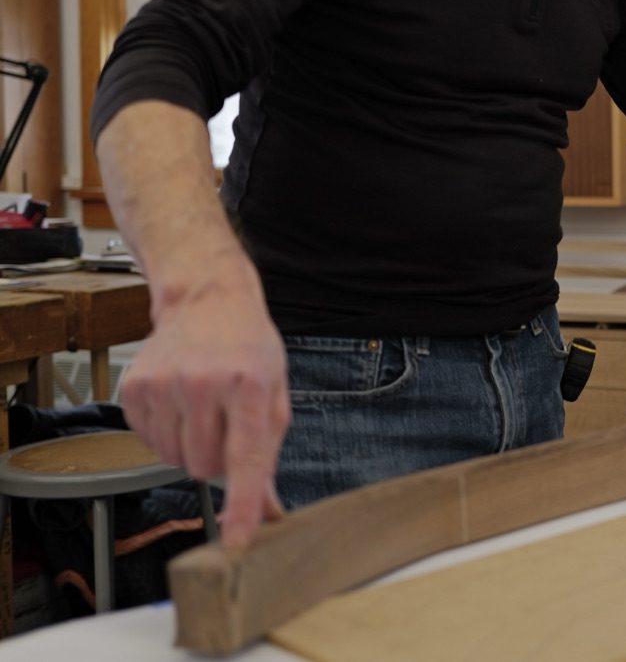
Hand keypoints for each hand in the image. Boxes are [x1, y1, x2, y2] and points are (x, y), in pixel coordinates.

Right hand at [120, 251, 289, 549]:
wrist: (208, 300)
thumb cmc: (249, 348)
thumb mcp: (275, 394)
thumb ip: (268, 456)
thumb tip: (267, 512)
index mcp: (249, 385)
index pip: (246, 459)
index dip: (240, 505)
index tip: (236, 542)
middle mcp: (204, 383)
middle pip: (203, 468)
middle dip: (216, 459)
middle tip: (226, 424)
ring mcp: (163, 384)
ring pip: (173, 459)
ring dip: (190, 446)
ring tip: (204, 409)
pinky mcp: (133, 388)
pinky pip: (148, 442)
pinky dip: (166, 433)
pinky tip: (179, 404)